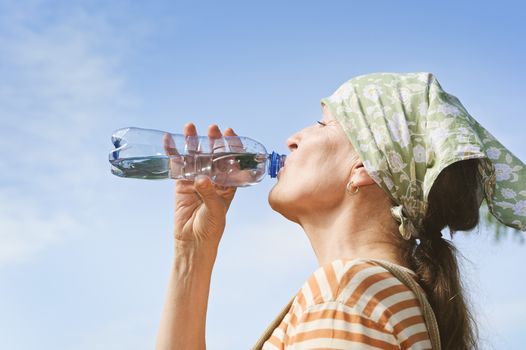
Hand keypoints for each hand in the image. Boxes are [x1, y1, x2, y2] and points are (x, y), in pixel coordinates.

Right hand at [163, 123, 241, 246]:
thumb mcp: (215, 210)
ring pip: (195, 157)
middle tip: (213, 128)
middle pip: (213, 155)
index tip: (229, 133)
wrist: (192, 242)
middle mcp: (213, 179)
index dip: (231, 146)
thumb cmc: (210, 228)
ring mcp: (196, 180)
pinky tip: (169, 140)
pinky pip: (178, 166)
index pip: (232, 161)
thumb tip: (202, 178)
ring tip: (190, 127)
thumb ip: (209, 193)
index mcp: (228, 184)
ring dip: (193, 142)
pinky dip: (173, 153)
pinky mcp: (181, 184)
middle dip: (213, 141)